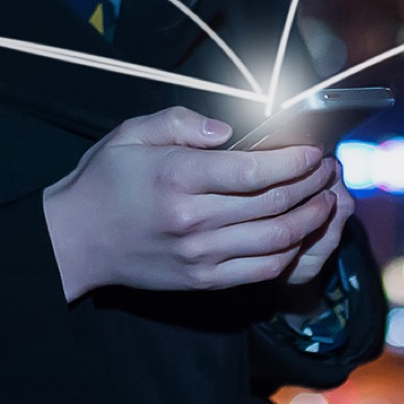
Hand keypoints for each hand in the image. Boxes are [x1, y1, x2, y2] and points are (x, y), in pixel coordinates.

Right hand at [41, 106, 341, 298]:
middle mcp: (194, 219)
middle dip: (313, 184)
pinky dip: (290, 251)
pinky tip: (300, 233)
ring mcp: (201, 255)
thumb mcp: (132, 134)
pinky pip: (262, 269)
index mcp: (178, 177)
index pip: (254, 170)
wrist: (75, 242)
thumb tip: (229, 132)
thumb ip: (182, 123)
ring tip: (326, 198)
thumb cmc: (104, 182)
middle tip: (329, 168)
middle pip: (275, 203)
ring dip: (311, 218)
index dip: (295, 160)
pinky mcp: (204, 280)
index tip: (315, 150)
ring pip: (277, 239)